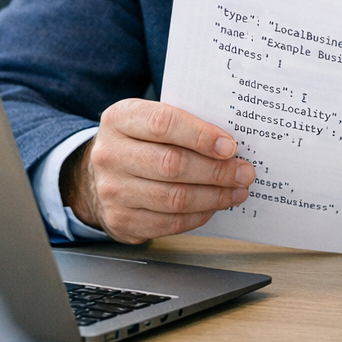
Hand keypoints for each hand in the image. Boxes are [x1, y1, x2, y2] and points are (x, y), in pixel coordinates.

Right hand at [61, 98, 254, 242]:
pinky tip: (214, 206)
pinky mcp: (120, 220)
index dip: (201, 136)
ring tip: (237, 191)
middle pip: (172, 165)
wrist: (98, 175)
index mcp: (120, 119)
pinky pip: (168, 223)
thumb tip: (229, 143)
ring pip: (174, 198)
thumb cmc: (137, 142)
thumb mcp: (149, 119)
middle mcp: (110, 154)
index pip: (164, 124)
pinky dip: (198, 215)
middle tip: (244, 172)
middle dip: (216, 171)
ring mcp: (112, 190)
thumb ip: (183, 124)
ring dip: (214, 196)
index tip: (230, 146)